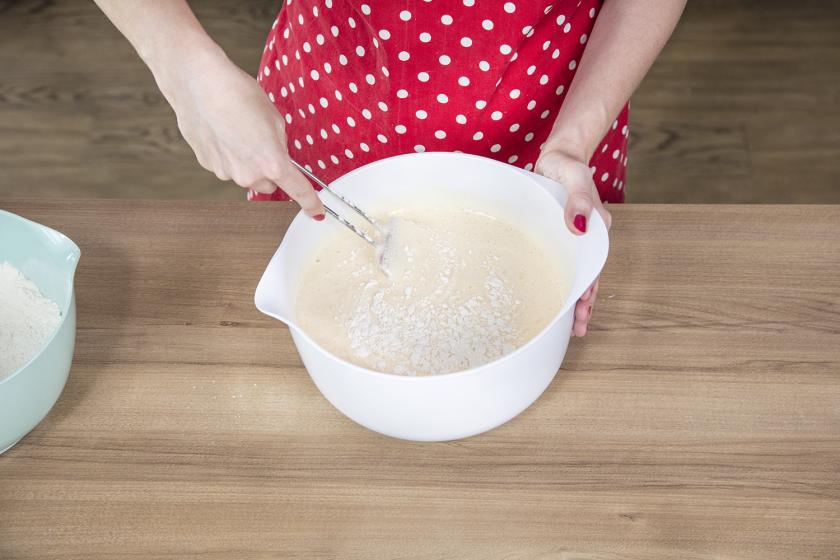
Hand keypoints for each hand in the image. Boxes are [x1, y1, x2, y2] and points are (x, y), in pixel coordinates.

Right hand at [160, 50, 323, 216]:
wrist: (197, 83)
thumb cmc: (238, 94)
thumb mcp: (274, 119)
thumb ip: (280, 144)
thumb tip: (277, 154)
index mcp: (272, 163)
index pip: (298, 191)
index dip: (310, 202)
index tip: (316, 211)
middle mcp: (249, 175)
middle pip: (269, 183)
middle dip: (270, 168)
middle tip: (262, 140)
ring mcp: (226, 173)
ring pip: (246, 175)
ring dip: (247, 160)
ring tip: (237, 129)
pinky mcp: (208, 166)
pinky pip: (227, 166)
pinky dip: (227, 153)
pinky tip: (221, 130)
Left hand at [535, 148, 611, 336]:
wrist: (559, 155)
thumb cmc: (567, 165)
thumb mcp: (575, 178)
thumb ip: (579, 200)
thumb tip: (581, 226)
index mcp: (596, 228)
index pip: (594, 266)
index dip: (589, 289)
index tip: (583, 308)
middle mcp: (587, 237)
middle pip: (588, 276)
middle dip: (584, 304)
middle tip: (576, 329)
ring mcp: (574, 238)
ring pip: (577, 273)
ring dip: (574, 298)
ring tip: (570, 324)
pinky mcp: (560, 236)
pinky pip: (563, 263)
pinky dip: (562, 280)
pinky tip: (554, 294)